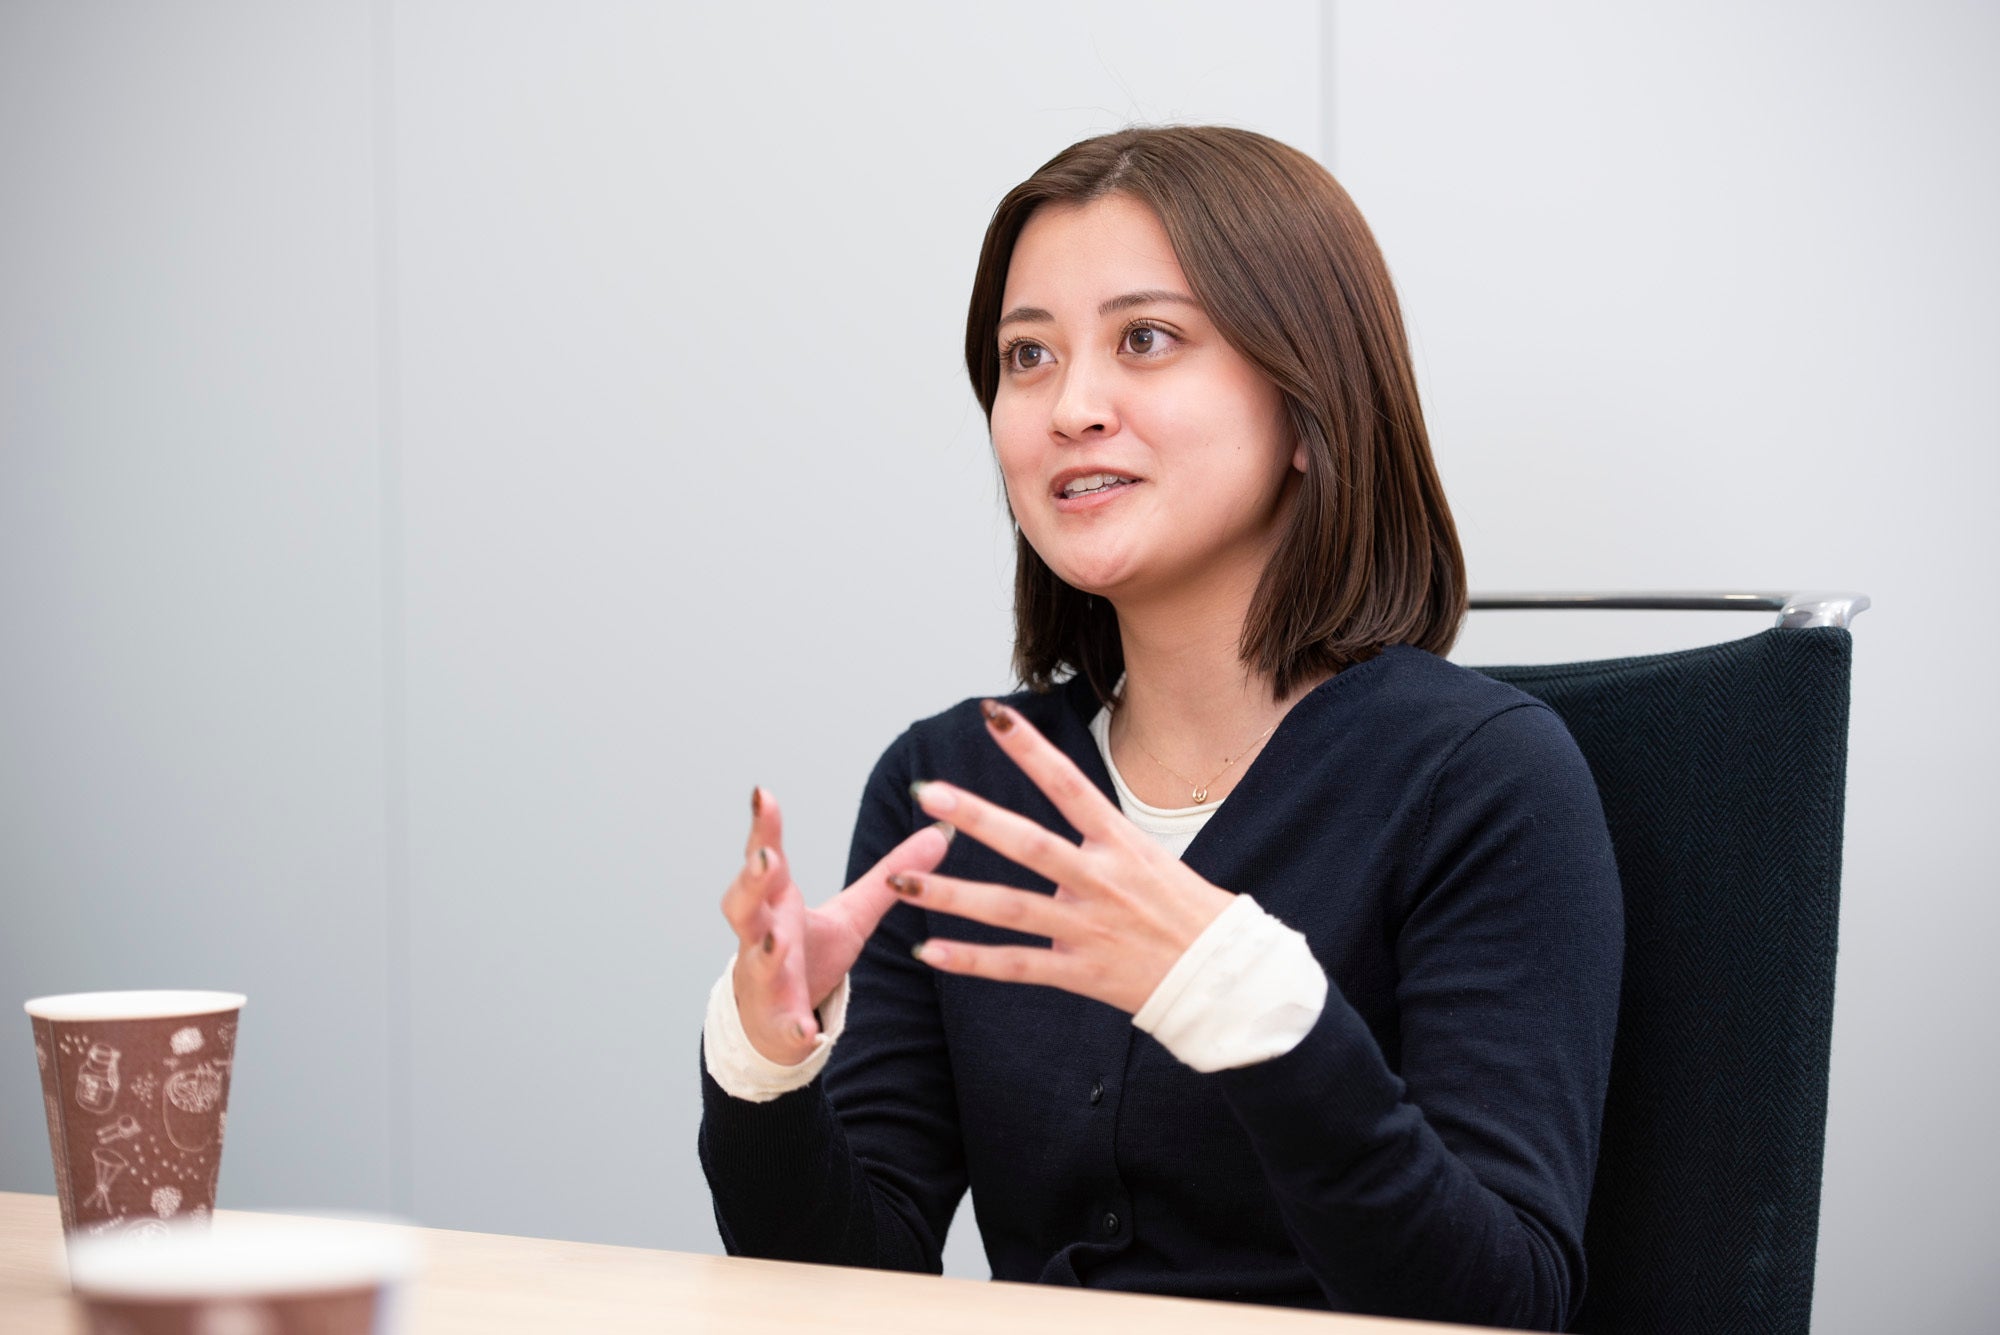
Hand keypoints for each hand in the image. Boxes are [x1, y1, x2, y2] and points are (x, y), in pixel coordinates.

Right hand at [720, 788, 953, 1064]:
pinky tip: (805, 1031)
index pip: (767, 858)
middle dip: (752, 881)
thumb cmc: (809, 958)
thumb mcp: (854, 914)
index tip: (762, 792)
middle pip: (744, 904)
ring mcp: (765, 978)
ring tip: (777, 941)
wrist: (776, 1025)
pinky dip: (793, 1026)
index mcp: (778, 903)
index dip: (763, 827)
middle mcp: (763, 935)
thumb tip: (942, 832)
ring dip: (766, 950)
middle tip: (765, 858)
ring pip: (757, 960)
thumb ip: (890, 875)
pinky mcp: (778, 1020)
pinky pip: (784, 1023)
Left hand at [899, 700, 1233, 1013]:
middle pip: (1030, 844)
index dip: (1031, 749)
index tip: (993, 714)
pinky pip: (1017, 966)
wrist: (1228, 979)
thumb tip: (1050, 851)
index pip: (1069, 785)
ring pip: (1009, 909)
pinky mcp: (1081, 972)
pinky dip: (971, 961)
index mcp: (1122, 844)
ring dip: (950, 896)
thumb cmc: (1191, 912)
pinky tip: (928, 951)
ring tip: (899, 882)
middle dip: (976, 817)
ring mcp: (1088, 928)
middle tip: (927, 792)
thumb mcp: (1152, 861)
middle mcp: (1102, 881)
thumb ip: (1098, 850)